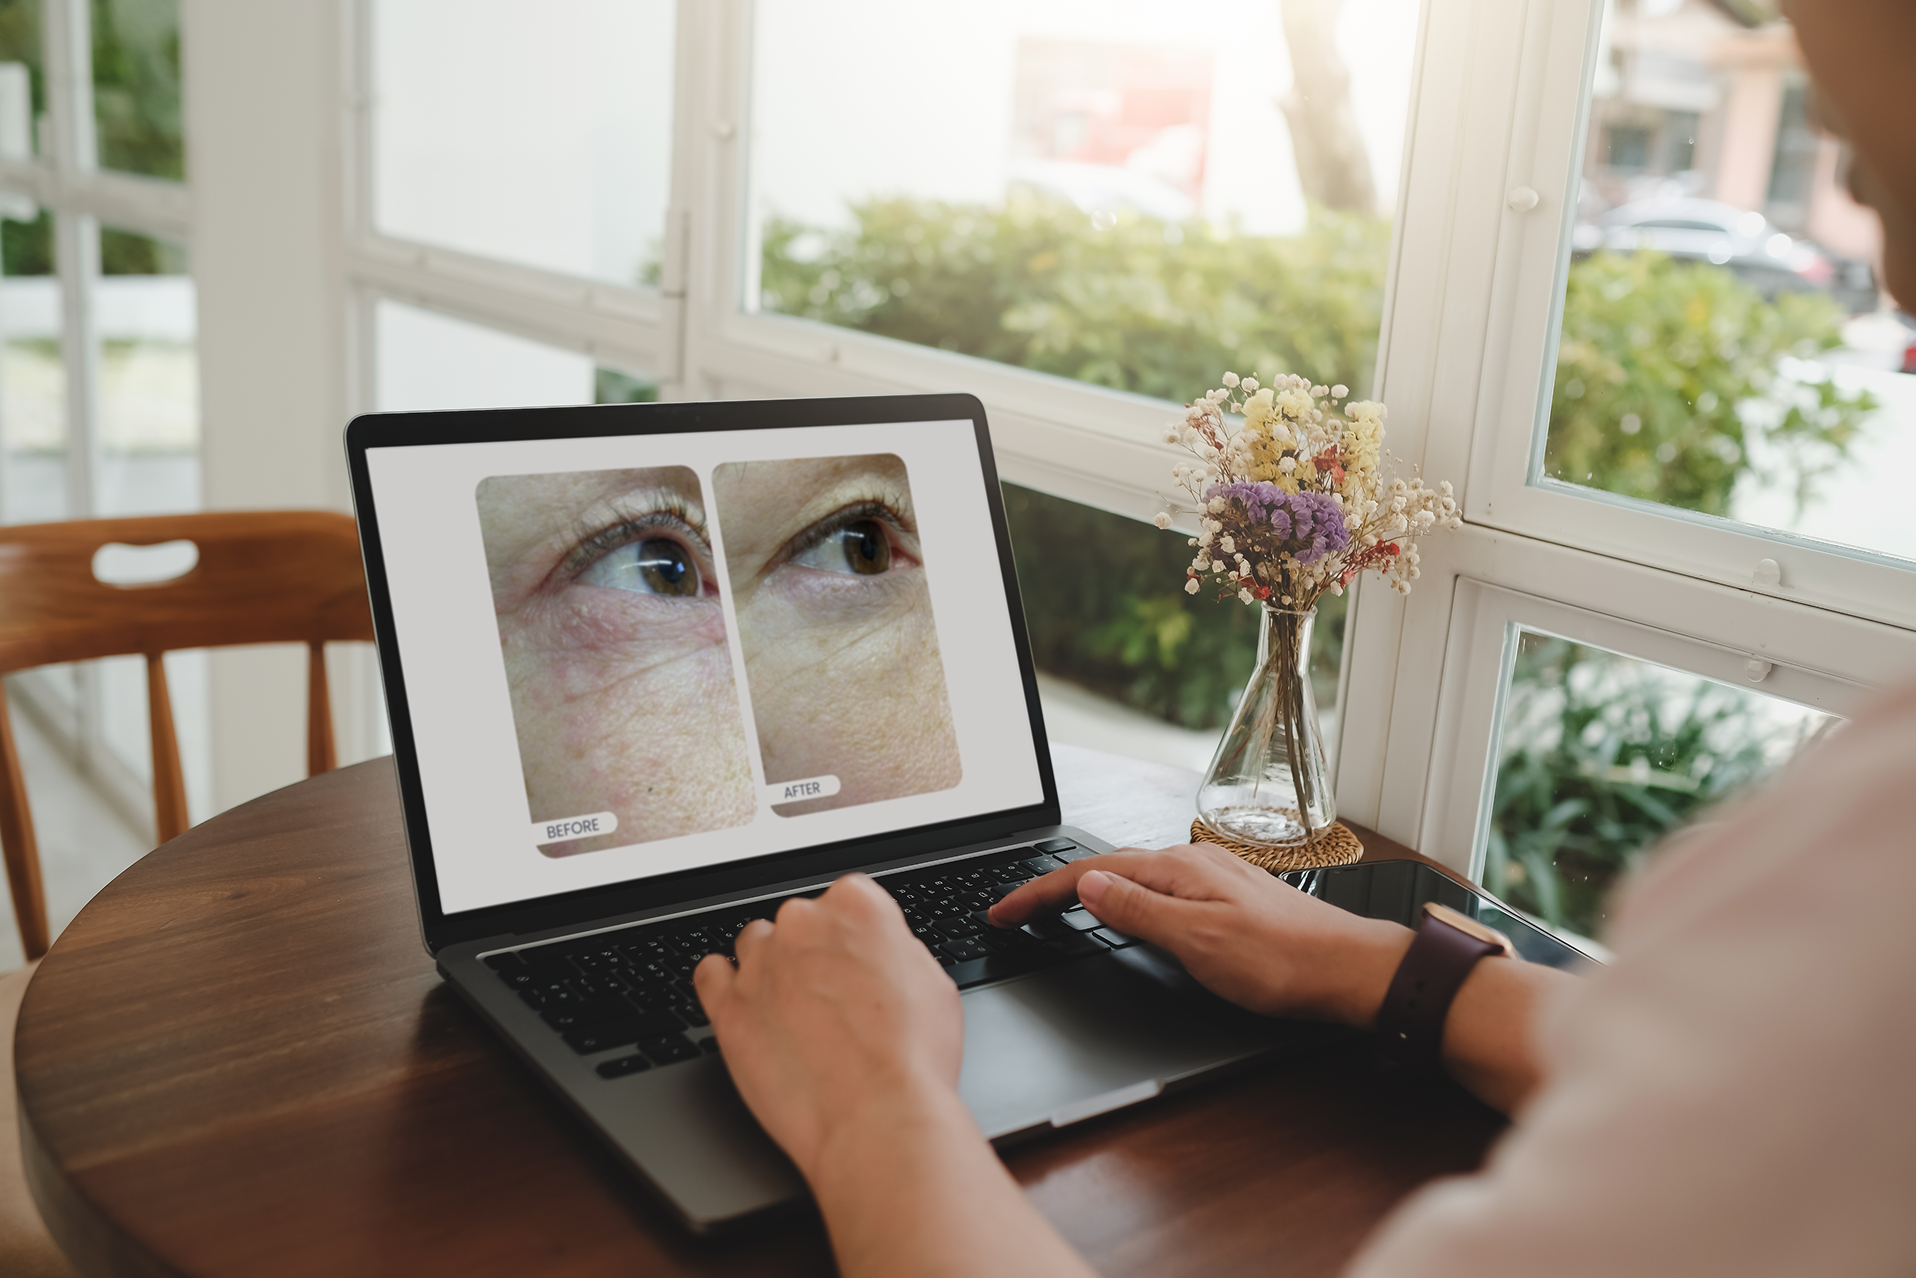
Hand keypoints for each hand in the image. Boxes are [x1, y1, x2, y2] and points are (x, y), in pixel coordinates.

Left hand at [693, 873, 965, 1181]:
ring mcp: (760, 964)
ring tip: (795, 1012)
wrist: (877, 1119)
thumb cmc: (910, 1060)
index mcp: (857, 906)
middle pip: (800, 921)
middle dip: (814, 953)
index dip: (855, 936)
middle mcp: (803, 924)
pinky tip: (745, 1002)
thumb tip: (879, 952)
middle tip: (835, 999)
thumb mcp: (931, 984)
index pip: (847, 898)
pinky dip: (723, 982)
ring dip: (772, 968)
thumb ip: (894, 951)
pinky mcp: (728, 1006)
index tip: (858, 961)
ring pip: (755, 944)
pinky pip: (710, 974)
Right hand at [988, 843, 1412, 1027]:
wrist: (1350, 970)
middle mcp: (1191, 863)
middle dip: (1053, 887)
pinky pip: (1157, 888)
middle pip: (1106, 868)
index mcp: (1177, 869)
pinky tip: (1125, 910)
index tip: (1002, 911)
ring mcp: (1210, 878)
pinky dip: (1123, 897)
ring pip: (1132, 877)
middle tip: (1014, 910)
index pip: (1089, 873)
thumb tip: (1087, 885)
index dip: (1038, 893)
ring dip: (1087, 890)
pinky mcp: (1225, 898)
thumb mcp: (1198, 941)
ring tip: (1052, 906)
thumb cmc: (1282, 961)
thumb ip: (1138, 910)